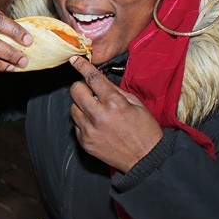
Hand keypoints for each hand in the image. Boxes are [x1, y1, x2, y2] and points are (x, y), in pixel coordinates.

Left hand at [67, 55, 162, 172]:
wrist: (145, 159)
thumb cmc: (145, 130)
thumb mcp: (136, 104)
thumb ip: (116, 90)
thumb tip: (100, 80)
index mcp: (114, 103)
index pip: (92, 78)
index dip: (81, 66)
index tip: (74, 60)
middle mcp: (98, 116)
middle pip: (75, 90)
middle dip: (81, 87)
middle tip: (91, 92)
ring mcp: (89, 130)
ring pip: (73, 108)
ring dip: (82, 105)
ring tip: (96, 111)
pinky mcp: (84, 141)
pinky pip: (76, 124)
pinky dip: (83, 121)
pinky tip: (97, 125)